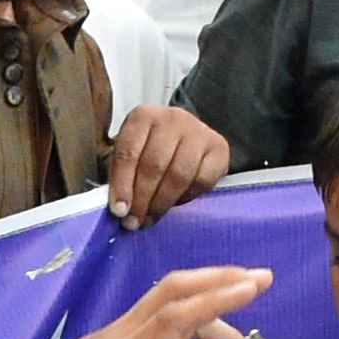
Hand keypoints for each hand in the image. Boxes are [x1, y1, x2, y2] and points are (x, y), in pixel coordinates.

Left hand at [104, 103, 237, 229]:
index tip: (119, 211)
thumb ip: (121, 177)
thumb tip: (121, 210)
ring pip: (178, 175)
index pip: (128, 152)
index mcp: (143, 116)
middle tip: (134, 222)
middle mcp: (172, 118)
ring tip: (150, 218)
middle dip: (142, 200)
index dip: (122, 185)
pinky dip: (187, 197)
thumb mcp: (129, 156)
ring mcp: (198, 130)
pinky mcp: (219, 147)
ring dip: (162, 203)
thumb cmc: (150, 150)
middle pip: (153, 166)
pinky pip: (202, 180)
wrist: (186, 139)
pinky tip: (176, 203)